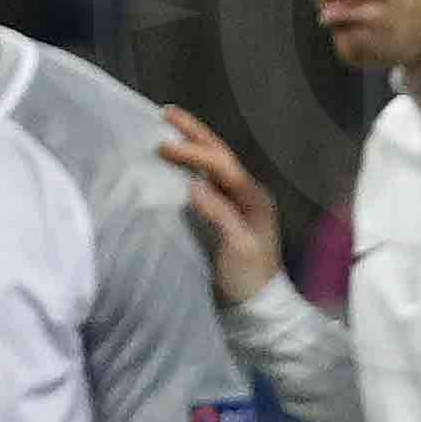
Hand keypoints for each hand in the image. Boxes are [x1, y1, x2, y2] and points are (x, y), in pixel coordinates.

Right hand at [155, 103, 283, 304]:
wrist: (257, 308)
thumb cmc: (250, 279)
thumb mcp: (238, 248)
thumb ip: (220, 216)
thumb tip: (194, 187)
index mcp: (254, 198)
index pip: (222, 165)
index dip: (193, 153)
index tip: (163, 147)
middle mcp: (246, 195)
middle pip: (219, 156)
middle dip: (194, 134)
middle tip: (167, 113)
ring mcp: (235, 204)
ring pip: (213, 166)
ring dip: (192, 146)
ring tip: (168, 129)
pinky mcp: (223, 216)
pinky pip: (206, 183)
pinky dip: (190, 168)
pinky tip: (173, 163)